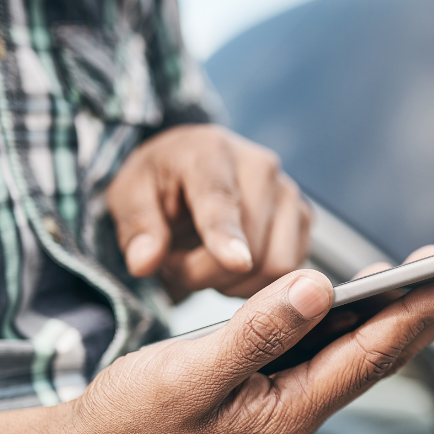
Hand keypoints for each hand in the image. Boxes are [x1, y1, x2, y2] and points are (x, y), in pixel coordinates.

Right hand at [69, 262, 433, 433]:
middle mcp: (303, 405)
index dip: (424, 310)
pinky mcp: (272, 384)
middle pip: (388, 351)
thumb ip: (254, 331)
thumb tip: (318, 285)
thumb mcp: (190, 373)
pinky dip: (360, 314)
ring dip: (409, 311)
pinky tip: (373, 289)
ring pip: (364, 348)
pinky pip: (330, 346)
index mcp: (292, 409)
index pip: (374, 351)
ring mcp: (290, 397)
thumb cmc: (136, 418)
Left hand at [105, 124, 310, 300]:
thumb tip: (145, 262)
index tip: (236, 262)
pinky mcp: (304, 219)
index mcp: (210, 152)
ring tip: (205, 262)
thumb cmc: (160, 181)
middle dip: (206, 273)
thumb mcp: (129, 195)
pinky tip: (231, 263)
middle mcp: (260, 167)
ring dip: (233, 281)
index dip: (227, 235)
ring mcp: (289, 193)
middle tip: (177, 264)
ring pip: (275, 266)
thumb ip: (138, 228)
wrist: (191, 167)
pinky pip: (287, 272)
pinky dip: (256, 281)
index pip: (220, 200)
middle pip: (249, 248)